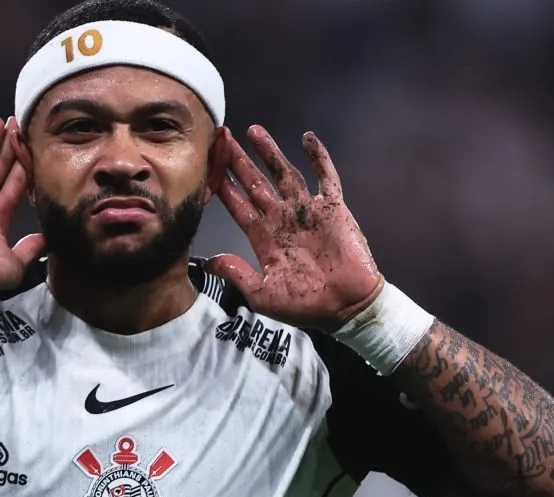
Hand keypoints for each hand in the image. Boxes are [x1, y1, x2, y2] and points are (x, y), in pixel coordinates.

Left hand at [205, 126, 382, 332]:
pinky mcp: (333, 209)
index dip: (223, 185)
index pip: (238, 205)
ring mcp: (308, 212)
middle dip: (238, 162)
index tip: (207, 165)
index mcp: (265, 238)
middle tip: (222, 138)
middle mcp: (283, 220)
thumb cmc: (305, 306)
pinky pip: (326, 177)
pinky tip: (307, 138)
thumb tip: (207, 261)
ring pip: (285, 174)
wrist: (346, 308)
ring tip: (254, 131)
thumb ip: (237, 273)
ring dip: (270, 153)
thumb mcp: (262, 294)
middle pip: (256, 183)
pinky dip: (319, 157)